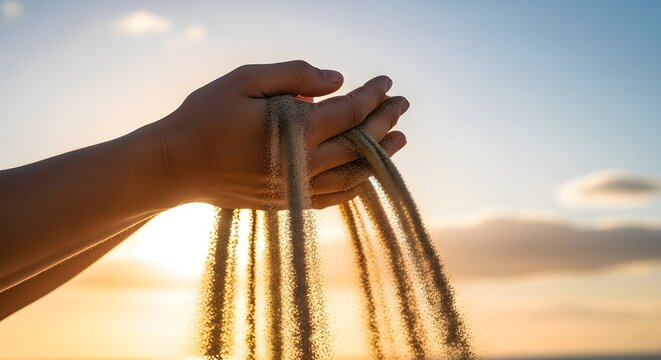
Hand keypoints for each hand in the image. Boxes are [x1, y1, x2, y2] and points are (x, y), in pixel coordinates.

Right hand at [153, 60, 408, 208]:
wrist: (175, 167)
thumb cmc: (205, 117)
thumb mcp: (245, 81)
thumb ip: (294, 77)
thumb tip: (335, 80)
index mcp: (296, 129)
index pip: (350, 111)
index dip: (373, 96)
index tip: (388, 83)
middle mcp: (303, 163)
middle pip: (359, 142)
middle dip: (385, 122)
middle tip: (403, 106)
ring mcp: (296, 188)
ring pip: (352, 174)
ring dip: (379, 157)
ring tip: (399, 141)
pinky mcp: (285, 203)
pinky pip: (331, 199)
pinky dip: (353, 187)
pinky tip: (363, 178)